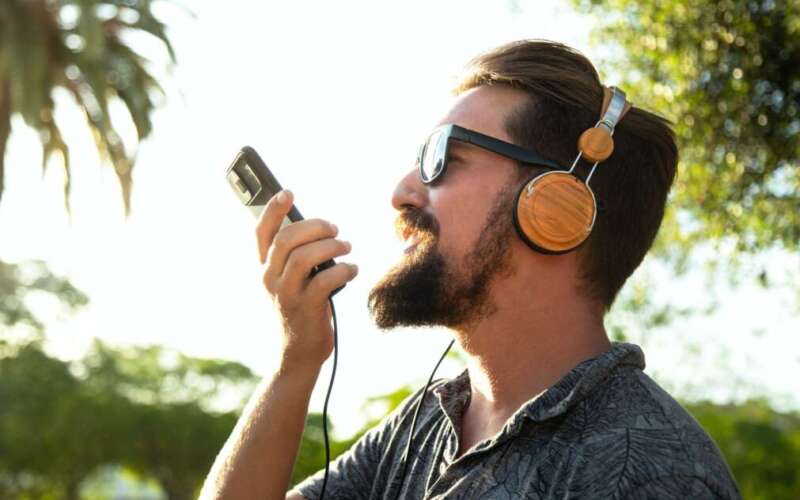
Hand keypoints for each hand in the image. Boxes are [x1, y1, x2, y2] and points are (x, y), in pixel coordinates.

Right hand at [256, 190, 357, 370]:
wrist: (298, 355)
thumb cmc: (299, 311)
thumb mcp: (290, 282)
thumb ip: (296, 258)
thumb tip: (320, 230)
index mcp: (264, 269)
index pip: (261, 233)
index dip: (272, 209)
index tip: (288, 193)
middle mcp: (270, 280)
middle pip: (286, 239)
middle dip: (314, 227)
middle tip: (335, 229)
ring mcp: (286, 295)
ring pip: (305, 257)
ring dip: (332, 246)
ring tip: (347, 248)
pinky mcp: (306, 308)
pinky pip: (326, 280)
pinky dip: (344, 270)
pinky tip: (352, 270)